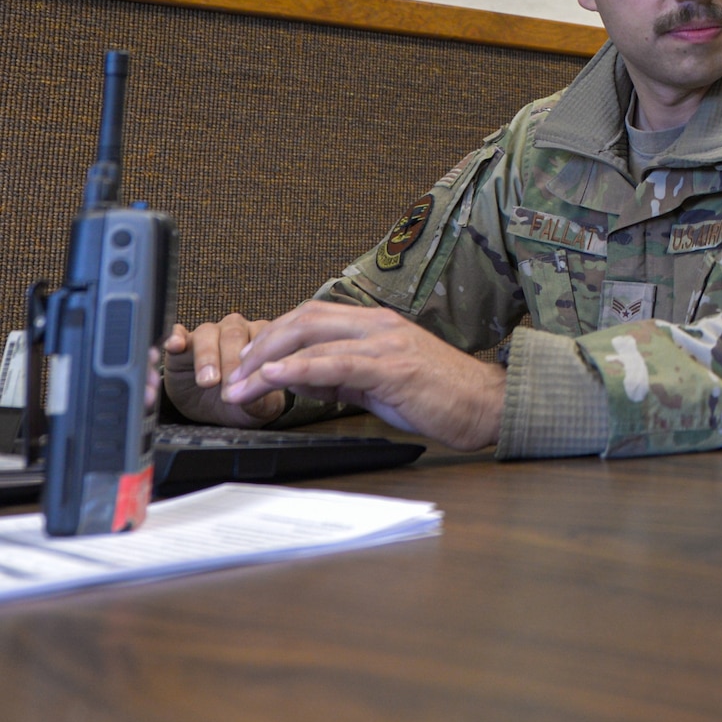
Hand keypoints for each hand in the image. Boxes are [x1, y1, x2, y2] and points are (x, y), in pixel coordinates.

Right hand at [163, 315, 285, 426]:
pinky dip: (177, 338)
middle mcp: (238, 329)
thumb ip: (260, 402)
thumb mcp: (255, 408)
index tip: (245, 387)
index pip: (263, 343)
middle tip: (225, 386)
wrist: (212, 412)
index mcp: (263, 340)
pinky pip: (179, 333)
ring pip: (207, 333)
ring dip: (206, 356)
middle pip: (234, 336)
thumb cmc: (241, 403)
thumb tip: (255, 400)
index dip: (254, 365)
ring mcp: (211, 332)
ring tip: (206, 380)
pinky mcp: (183, 341)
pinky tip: (176, 346)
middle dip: (229, 362)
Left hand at [220, 301, 505, 450]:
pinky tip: (274, 379)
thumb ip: (345, 374)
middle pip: (304, 320)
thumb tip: (306, 379)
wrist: (486, 405)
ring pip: (312, 340)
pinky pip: (335, 364)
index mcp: (377, 324)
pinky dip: (298, 370)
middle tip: (234, 376)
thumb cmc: (441, 395)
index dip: (273, 336)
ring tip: (239, 389)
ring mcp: (386, 343)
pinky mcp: (391, 367)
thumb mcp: (383, 380)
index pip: (312, 316)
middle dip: (261, 346)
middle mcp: (378, 325)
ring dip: (266, 365)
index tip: (247, 363)